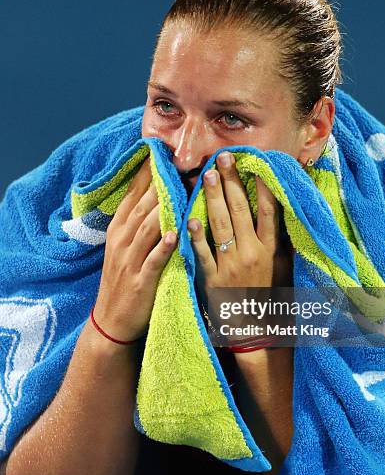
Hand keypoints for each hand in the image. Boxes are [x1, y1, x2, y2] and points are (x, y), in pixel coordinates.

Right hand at [93, 158, 176, 341]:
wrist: (110, 321)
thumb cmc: (123, 279)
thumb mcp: (124, 247)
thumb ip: (140, 223)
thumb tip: (159, 195)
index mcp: (119, 230)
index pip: (133, 195)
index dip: (147, 174)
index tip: (162, 153)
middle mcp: (122, 241)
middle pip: (142, 206)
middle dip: (161, 184)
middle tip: (180, 163)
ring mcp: (130, 261)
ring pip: (147, 228)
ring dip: (165, 208)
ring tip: (183, 189)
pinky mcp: (140, 282)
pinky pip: (153, 261)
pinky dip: (163, 247)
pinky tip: (175, 234)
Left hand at [187, 151, 283, 302]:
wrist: (253, 330)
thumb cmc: (268, 295)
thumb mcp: (280, 266)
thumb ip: (279, 239)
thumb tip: (279, 210)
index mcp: (269, 249)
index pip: (268, 212)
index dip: (261, 187)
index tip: (254, 165)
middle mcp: (252, 253)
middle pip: (241, 211)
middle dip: (231, 182)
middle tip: (222, 158)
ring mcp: (231, 265)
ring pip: (222, 225)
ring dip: (213, 199)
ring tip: (206, 175)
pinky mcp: (213, 279)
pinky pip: (203, 254)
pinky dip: (196, 236)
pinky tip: (190, 218)